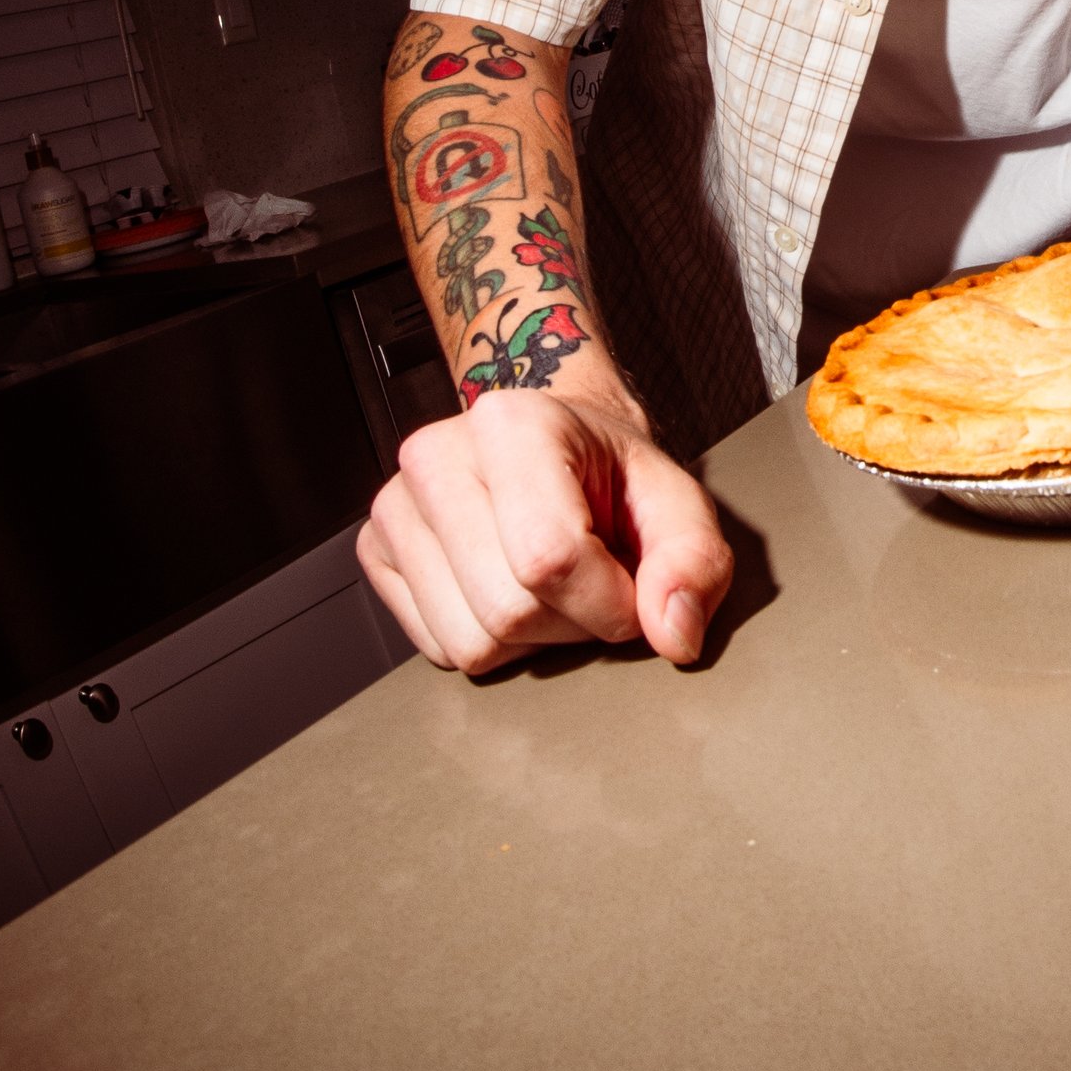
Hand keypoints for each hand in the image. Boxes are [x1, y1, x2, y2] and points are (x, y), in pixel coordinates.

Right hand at [357, 387, 733, 674]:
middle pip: (508, 610)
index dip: (607, 602)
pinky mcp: (376, 551)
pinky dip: (488, 641)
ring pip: (470, 642)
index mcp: (513, 422)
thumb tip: (674, 633)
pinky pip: (437, 648)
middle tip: (593, 580)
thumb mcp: (676, 501)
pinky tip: (509, 589)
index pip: (550, 557)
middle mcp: (437, 454)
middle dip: (572, 623)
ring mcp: (395, 505)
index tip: (633, 589)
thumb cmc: (610, 474)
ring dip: (531, 640)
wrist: (556, 449)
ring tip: (553, 585)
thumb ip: (694, 560)